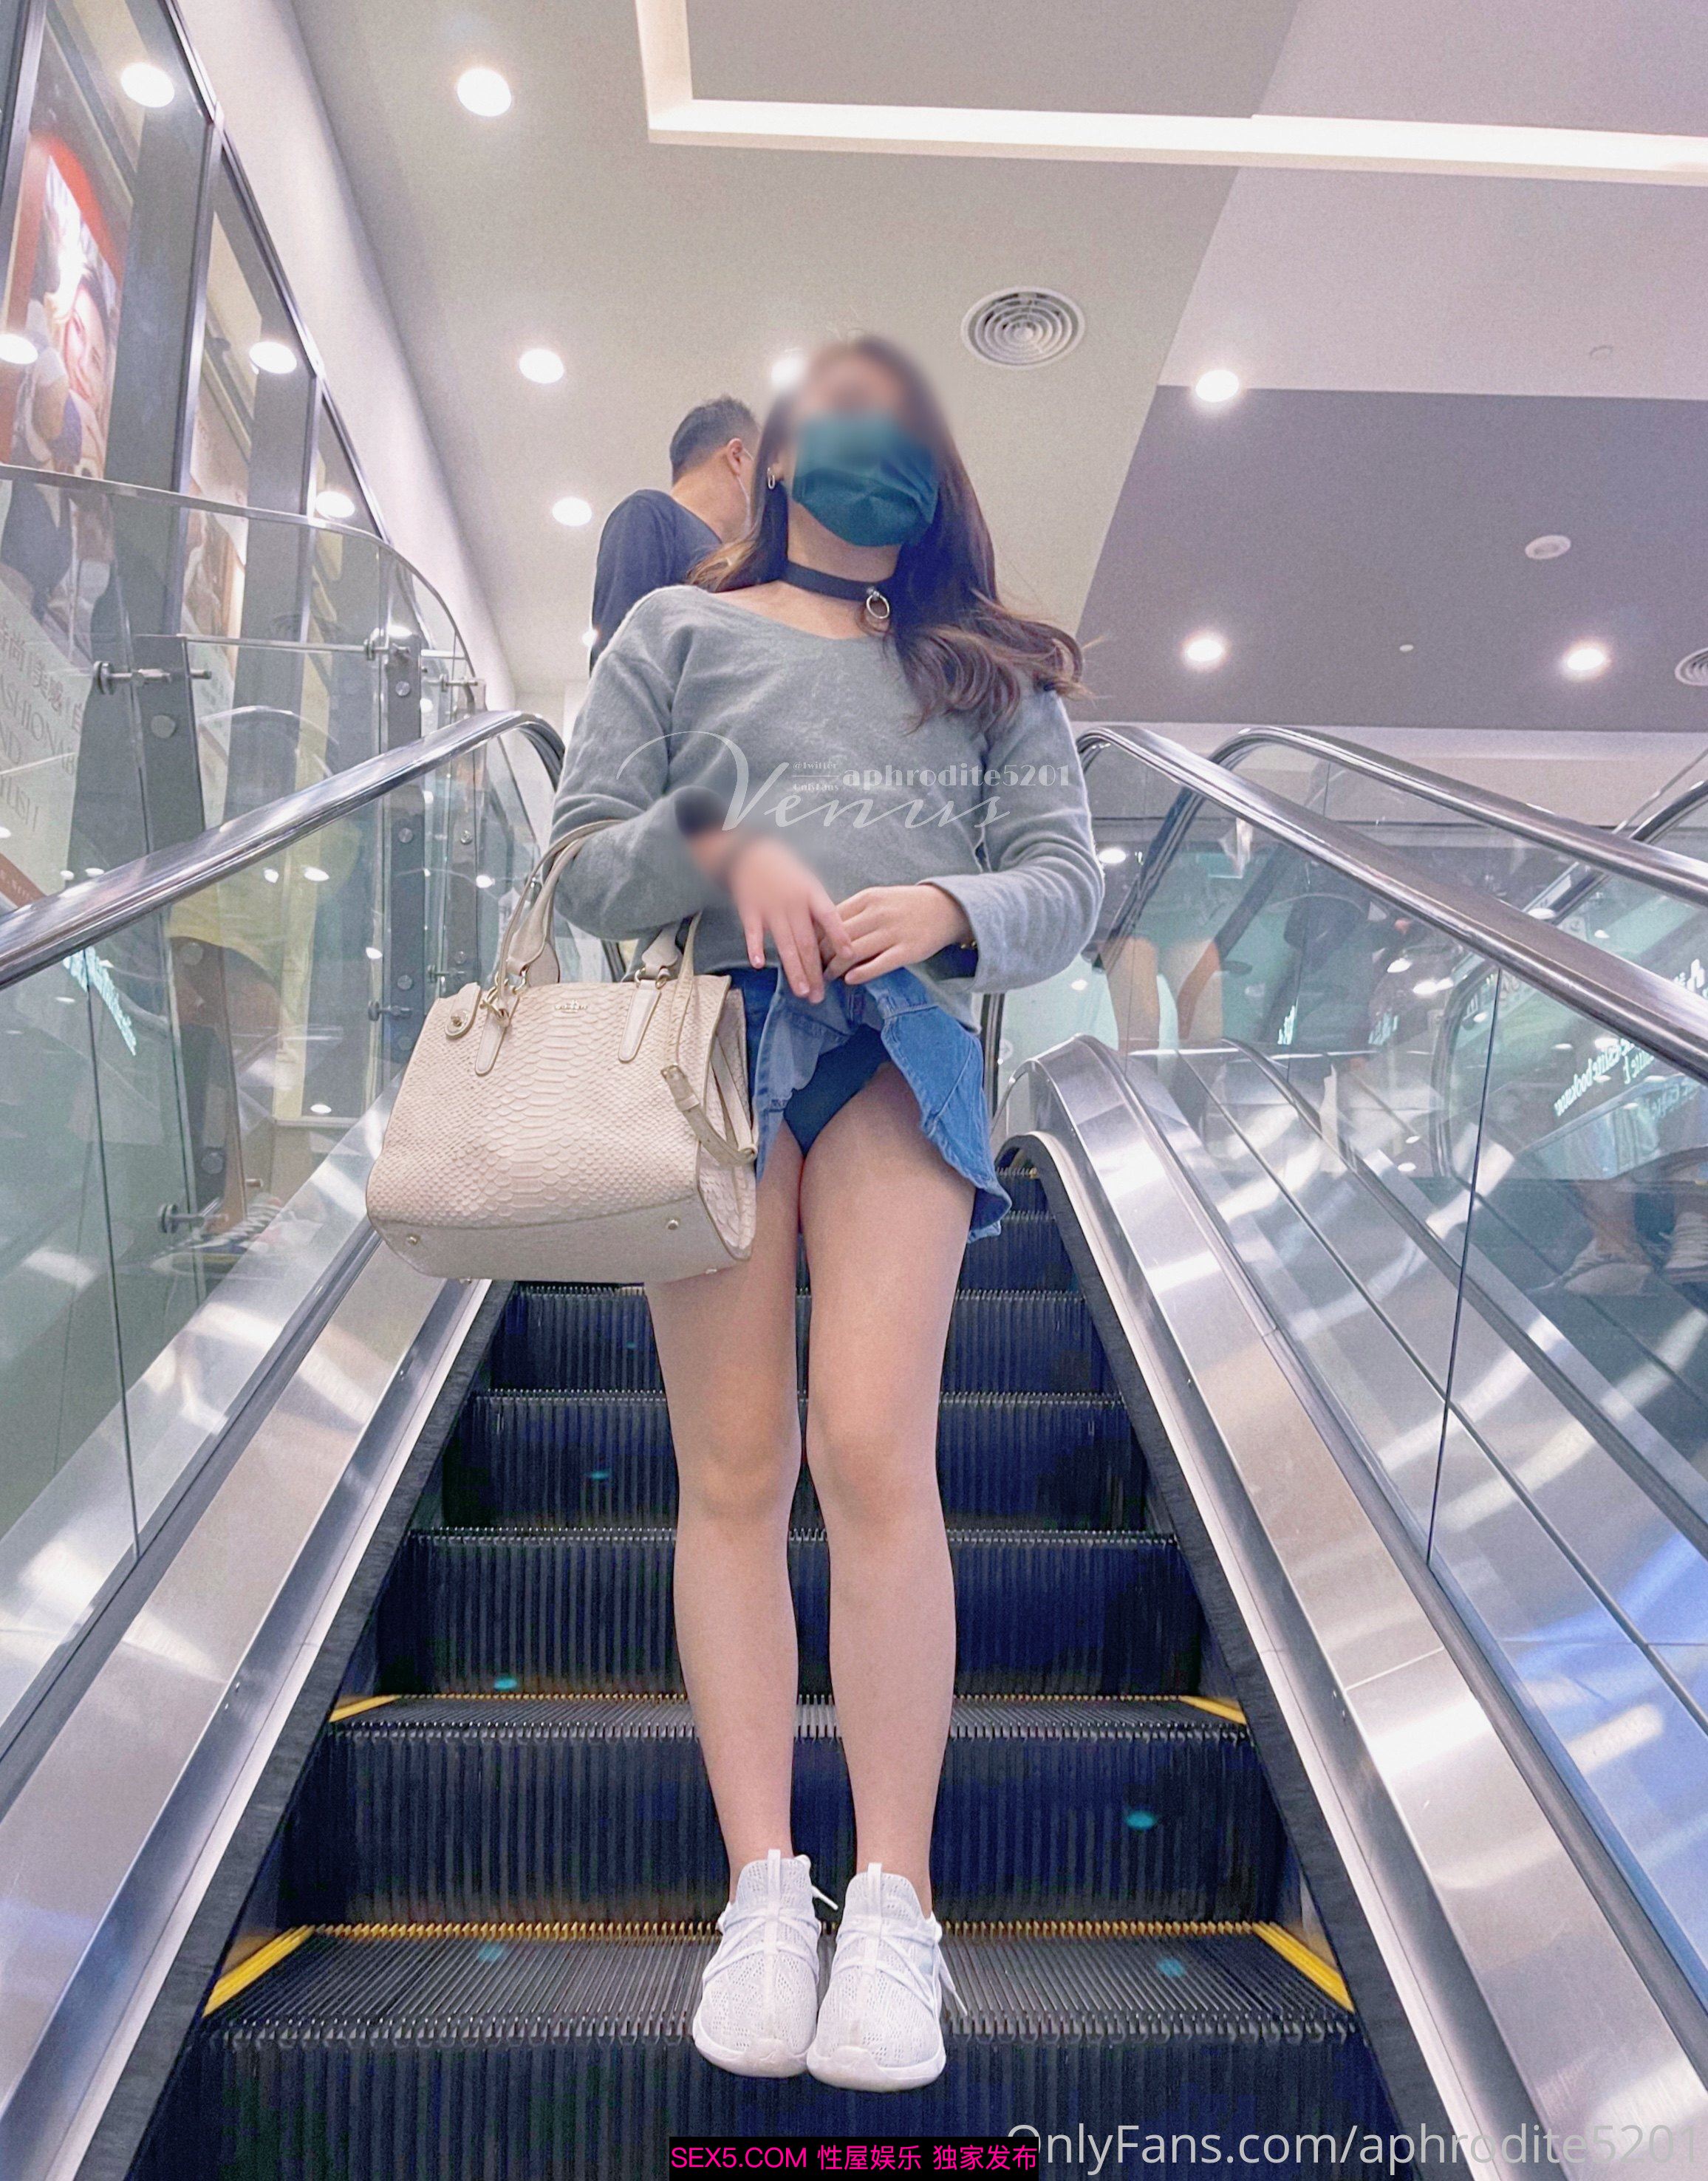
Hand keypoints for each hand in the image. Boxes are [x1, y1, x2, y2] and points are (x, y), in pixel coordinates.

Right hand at [691, 830, 848, 1001]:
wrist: (748, 853)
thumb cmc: (783, 870)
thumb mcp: (808, 881)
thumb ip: (818, 909)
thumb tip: (836, 938)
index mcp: (810, 893)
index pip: (829, 917)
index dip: (840, 936)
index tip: (850, 956)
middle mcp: (793, 902)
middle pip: (807, 942)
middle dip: (815, 971)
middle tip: (820, 996)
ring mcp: (770, 908)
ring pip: (785, 944)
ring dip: (793, 970)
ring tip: (802, 991)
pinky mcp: (749, 911)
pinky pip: (752, 933)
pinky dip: (754, 948)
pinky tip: (759, 965)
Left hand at [822, 884, 971, 985]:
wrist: (946, 908)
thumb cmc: (905, 905)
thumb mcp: (879, 898)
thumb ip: (854, 911)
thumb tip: (823, 930)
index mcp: (868, 898)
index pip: (831, 918)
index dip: (816, 936)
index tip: (808, 949)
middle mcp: (879, 913)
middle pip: (839, 937)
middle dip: (822, 955)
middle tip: (814, 967)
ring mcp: (894, 932)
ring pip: (854, 952)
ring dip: (836, 968)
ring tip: (828, 977)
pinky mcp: (908, 951)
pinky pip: (879, 964)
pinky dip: (861, 973)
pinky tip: (850, 980)